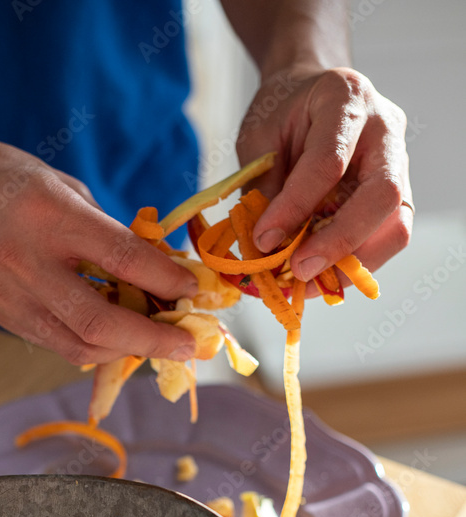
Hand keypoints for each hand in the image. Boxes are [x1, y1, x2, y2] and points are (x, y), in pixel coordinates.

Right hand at [0, 126, 198, 363]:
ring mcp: (10, 297)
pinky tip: (115, 339)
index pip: (123, 258)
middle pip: (102, 323)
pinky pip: (55, 344)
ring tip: (155, 344)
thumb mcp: (58, 183)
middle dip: (154, 341)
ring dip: (125, 351)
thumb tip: (151, 265)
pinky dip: (92, 347)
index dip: (167, 281)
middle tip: (189, 347)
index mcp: (49, 215)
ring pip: (79, 346)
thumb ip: (102, 228)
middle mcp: (28, 263)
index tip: (195, 292)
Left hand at [236, 67, 412, 288]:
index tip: (264, 241)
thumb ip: (264, 187)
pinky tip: (324, 277)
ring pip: (395, 224)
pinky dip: (356, 264)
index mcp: (346, 99)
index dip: (295, 207)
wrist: (310, 92)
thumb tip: (265, 248)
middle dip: (339, 242)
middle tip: (300, 271)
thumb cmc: (283, 112)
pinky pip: (388, 237)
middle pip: (381, 195)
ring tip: (310, 283)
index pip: (328, 161)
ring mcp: (399, 163)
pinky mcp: (398, 194)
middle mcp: (385, 129)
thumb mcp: (259, 138)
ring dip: (353, 263)